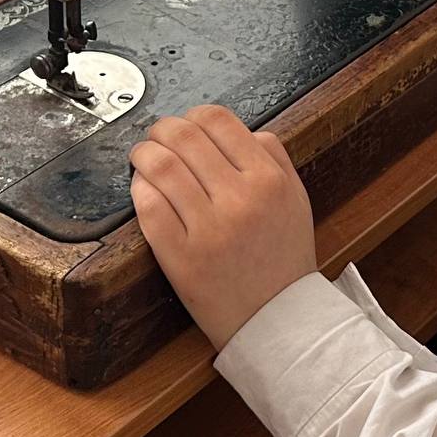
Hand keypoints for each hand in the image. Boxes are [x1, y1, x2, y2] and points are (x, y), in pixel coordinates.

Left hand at [128, 105, 317, 351]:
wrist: (278, 321)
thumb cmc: (284, 260)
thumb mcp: (296, 200)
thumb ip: (274, 157)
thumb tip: (241, 130)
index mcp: (268, 180)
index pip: (218, 120)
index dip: (193, 115)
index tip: (186, 125)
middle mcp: (239, 200)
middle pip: (183, 137)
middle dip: (161, 130)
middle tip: (157, 138)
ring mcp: (208, 229)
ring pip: (160, 166)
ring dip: (144, 154)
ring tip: (143, 158)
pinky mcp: (181, 257)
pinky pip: (148, 207)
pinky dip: (139, 189)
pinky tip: (143, 188)